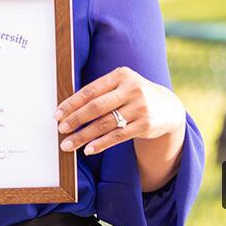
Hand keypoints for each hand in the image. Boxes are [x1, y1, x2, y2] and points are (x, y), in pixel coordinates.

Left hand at [54, 66, 184, 154]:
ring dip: (84, 136)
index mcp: (121, 75)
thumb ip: (100, 92)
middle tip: (60, 129)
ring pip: (105, 124)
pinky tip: (88, 150)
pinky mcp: (145, 125)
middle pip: (96, 107)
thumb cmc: (134, 96)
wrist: (168, 107)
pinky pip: (118, 136)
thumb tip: (68, 109)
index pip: (90, 90)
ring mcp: (140, 107)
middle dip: (75, 119)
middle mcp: (132, 89)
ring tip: (68, 145)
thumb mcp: (122, 85)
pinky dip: (101, 144)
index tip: (57, 115)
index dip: (72, 103)